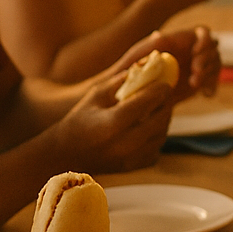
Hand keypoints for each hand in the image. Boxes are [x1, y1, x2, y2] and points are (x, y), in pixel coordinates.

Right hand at [54, 69, 176, 172]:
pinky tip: (149, 125)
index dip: (159, 90)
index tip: (165, 83)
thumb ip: (122, 80)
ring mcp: (131, 158)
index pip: (146, 103)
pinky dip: (157, 134)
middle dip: (165, 103)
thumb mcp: (96, 94)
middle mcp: (124, 143)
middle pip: (159, 119)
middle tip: (164, 93)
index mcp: (112, 123)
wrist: (67, 153)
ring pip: (162, 134)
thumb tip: (147, 65)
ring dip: (163, 118)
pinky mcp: (134, 166)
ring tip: (157, 107)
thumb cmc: (81, 118)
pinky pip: (157, 147)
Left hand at [136, 27, 218, 98]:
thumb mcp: (144, 52)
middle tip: (195, 70)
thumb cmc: (144, 62)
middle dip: (206, 59)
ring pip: (216, 65)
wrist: (147, 86)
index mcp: (186, 39)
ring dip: (207, 73)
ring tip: (193, 83)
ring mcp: (202, 66)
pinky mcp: (203, 81)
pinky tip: (205, 93)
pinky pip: (214, 83)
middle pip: (213, 50)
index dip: (204, 40)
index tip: (195, 51)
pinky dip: (211, 87)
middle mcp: (198, 51)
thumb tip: (156, 35)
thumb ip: (149, 44)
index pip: (204, 33)